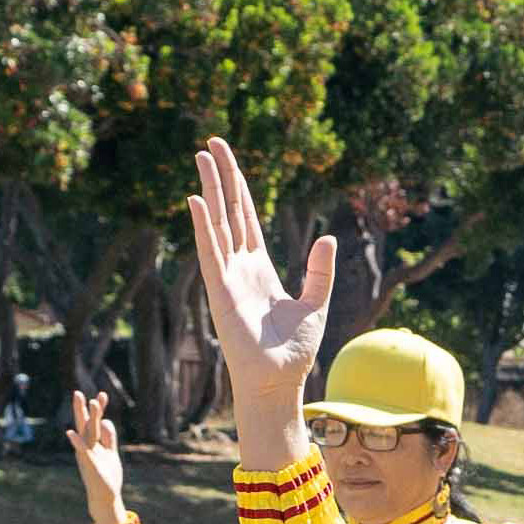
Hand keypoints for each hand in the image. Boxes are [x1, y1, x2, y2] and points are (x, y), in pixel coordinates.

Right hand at [65, 391, 128, 523]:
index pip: (95, 422)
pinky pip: (82, 452)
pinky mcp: (90, 466)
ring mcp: (88, 455)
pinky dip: (77, 443)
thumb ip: (109, 438)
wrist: (105, 497)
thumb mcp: (110, 452)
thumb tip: (107, 421)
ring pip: (87, 434)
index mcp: (94, 443)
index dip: (99, 409)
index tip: (103, 394)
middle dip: (84, 409)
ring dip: (88, 418)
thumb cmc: (106, 475)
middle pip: (86, 425)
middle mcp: (88, 447)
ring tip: (89, 402)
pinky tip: (71, 433)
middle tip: (78, 392)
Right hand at [186, 137, 334, 468]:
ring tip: (201, 157)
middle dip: (221, 177)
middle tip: (211, 143)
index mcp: (260, 268)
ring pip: (216, 224)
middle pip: (228, 212)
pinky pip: (210, 253)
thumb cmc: (295, 350)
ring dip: (209, 191)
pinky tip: (196, 201)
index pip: (246, 218)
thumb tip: (327, 237)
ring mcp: (227, 277)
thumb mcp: (316, 303)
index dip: (238, 188)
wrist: (280, 381)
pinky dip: (203, 227)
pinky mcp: (221, 292)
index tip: (227, 160)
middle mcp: (239, 267)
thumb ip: (319, 270)